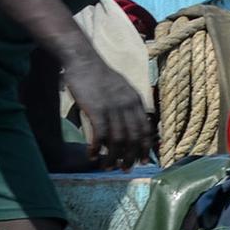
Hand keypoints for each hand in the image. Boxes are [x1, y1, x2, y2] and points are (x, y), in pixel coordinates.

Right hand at [62, 56, 152, 170]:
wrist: (83, 60)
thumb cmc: (99, 74)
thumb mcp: (122, 87)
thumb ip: (128, 104)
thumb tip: (131, 123)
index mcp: (135, 100)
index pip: (145, 129)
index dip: (145, 147)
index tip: (143, 160)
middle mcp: (127, 105)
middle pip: (133, 138)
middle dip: (130, 157)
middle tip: (125, 169)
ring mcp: (113, 108)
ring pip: (118, 140)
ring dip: (113, 157)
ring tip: (108, 167)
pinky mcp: (96, 109)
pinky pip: (100, 135)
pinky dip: (97, 149)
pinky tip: (92, 156)